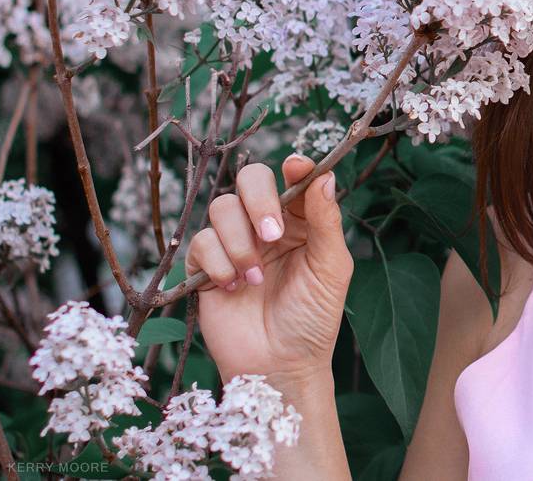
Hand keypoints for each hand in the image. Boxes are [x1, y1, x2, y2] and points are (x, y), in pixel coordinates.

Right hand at [184, 154, 353, 387]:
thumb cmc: (313, 318)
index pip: (295, 179)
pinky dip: (218, 262)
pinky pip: (201, 242)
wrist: (279, 365)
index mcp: (302, 221)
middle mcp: (267, 225)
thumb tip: (325, 176)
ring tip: (255, 277)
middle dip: (259, 200)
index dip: (295, 168)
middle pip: (251, 180)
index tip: (296, 168)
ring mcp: (236, 243)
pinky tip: (234, 287)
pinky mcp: (206, 266)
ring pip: (223, 208)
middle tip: (272, 234)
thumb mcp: (331, 268)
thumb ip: (326, 221)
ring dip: (239, 241)